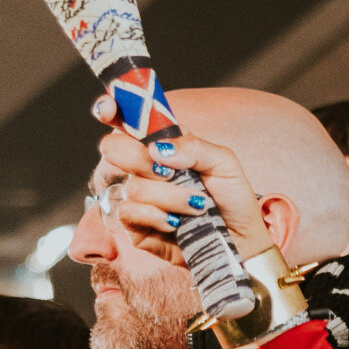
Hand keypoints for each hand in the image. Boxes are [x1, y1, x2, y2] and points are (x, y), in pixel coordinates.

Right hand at [94, 122, 276, 263]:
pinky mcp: (133, 227)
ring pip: (132, 186)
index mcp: (161, 144)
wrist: (240, 239)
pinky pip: (127, 213)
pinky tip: (176, 223)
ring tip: (198, 205)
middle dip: (139, 158)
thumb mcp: (223, 162)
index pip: (126, 120)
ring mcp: (135, 197)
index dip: (111, 109)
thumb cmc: (231, 197)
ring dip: (169, 196)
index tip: (108, 109)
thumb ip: (193, 147)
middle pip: (112, 148)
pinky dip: (156, 216)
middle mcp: (142, 167)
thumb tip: (157, 148)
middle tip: (169, 172)